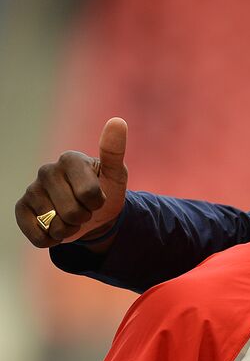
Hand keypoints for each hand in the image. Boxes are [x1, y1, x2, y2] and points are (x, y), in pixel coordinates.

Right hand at [16, 117, 128, 248]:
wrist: (93, 214)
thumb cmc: (105, 191)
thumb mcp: (116, 175)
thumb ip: (115, 151)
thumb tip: (117, 121)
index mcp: (70, 159)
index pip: (89, 193)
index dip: (98, 203)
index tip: (98, 196)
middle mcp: (47, 170)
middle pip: (73, 212)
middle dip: (85, 218)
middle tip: (85, 209)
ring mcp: (32, 189)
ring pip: (56, 225)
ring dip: (70, 230)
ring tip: (72, 217)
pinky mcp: (21, 208)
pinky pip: (37, 234)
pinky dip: (51, 239)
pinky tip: (56, 228)